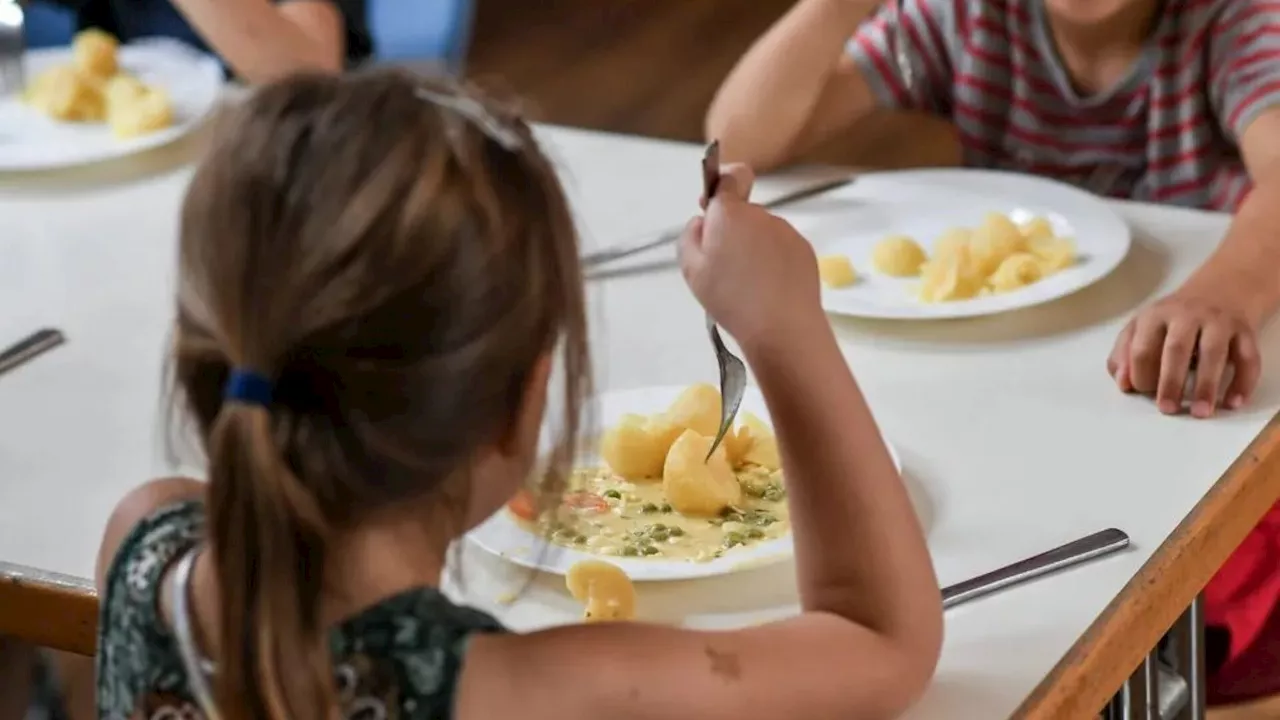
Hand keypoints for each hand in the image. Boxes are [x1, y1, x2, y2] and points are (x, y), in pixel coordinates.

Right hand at [679, 165, 822, 353]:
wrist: (782, 327)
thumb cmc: (731, 299)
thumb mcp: (691, 271)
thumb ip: (690, 237)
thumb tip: (701, 222)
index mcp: (730, 214)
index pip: (732, 176)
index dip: (722, 186)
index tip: (713, 210)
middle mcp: (761, 215)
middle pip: (743, 213)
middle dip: (733, 231)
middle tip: (724, 267)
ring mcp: (786, 231)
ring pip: (762, 232)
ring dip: (754, 248)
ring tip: (749, 285)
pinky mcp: (804, 249)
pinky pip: (781, 248)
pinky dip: (773, 261)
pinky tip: (769, 289)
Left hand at [1107, 293, 1260, 417]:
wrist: (1219, 291)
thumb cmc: (1172, 320)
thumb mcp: (1142, 328)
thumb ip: (1125, 355)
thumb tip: (1123, 384)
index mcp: (1155, 316)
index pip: (1142, 349)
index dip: (1141, 374)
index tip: (1145, 393)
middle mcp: (1187, 315)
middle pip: (1176, 349)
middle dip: (1170, 382)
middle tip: (1167, 409)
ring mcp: (1219, 321)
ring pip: (1214, 353)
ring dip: (1206, 385)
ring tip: (1200, 412)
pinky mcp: (1245, 331)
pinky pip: (1248, 358)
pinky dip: (1243, 382)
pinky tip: (1233, 403)